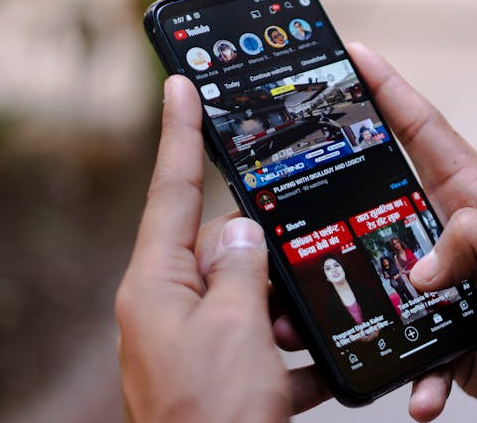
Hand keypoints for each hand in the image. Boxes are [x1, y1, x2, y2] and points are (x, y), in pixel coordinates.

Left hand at [115, 77, 328, 422]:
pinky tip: (318, 366)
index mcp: (158, 287)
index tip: (180, 86)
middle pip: (225, 251)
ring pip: (252, 298)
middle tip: (285, 290)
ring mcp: (198, 344)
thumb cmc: (213, 416)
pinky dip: (294, 355)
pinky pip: (265, 345)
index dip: (178, 134)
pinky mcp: (224, 374)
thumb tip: (245, 230)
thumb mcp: (236, 328)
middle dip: (265, 262)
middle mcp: (172, 310)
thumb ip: (245, 267)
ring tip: (295, 345)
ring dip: (284, 315)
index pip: (170, 193)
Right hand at [332, 43, 476, 422]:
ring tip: (338, 327)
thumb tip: (418, 268)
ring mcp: (449, 293)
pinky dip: (412, 379)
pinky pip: (412, 358)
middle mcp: (456, 242)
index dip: (389, 94)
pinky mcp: (449, 344)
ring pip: (385, 291)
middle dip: (340, 210)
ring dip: (363, 311)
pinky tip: (423, 393)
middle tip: (300, 210)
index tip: (354, 60)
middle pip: (383, 213)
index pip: (424, 135)